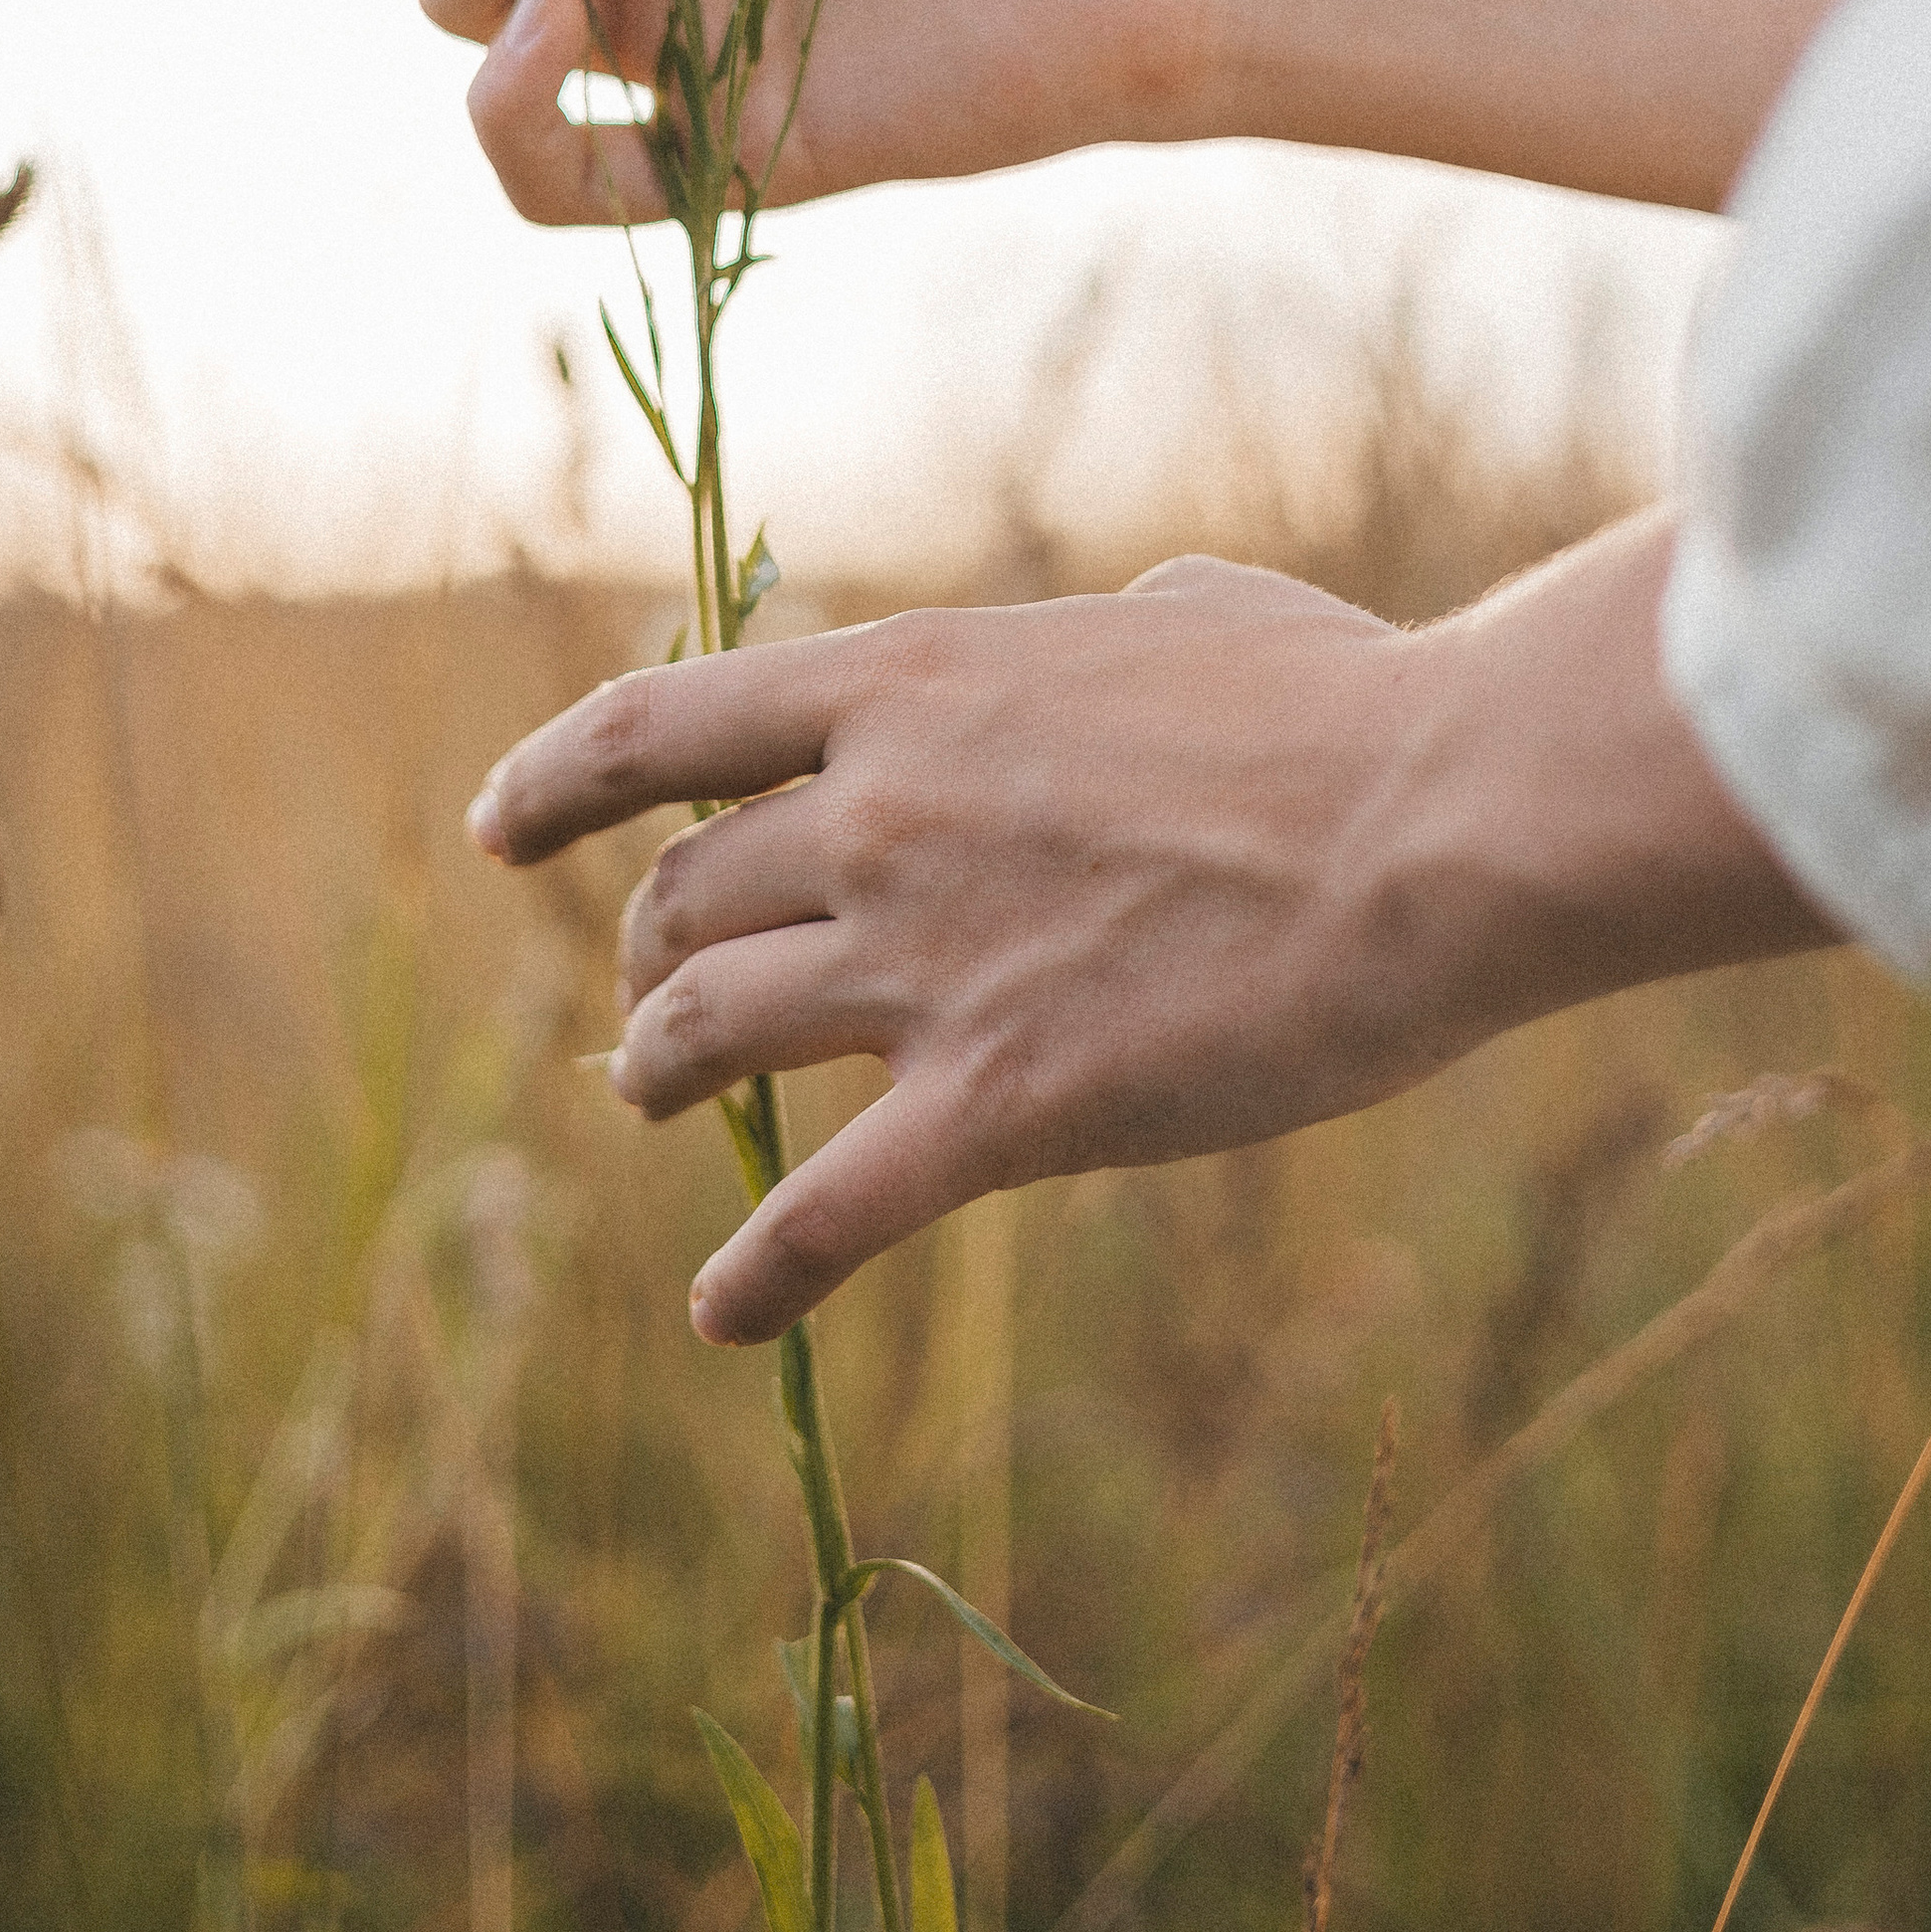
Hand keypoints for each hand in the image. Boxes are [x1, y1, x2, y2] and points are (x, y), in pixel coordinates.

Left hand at [464, 515, 1826, 1339]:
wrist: (1430, 825)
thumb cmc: (1346, 705)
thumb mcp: (1194, 615)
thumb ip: (1110, 630)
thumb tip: (1120, 628)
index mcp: (912, 685)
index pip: (661, 727)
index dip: (556, 782)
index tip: (500, 827)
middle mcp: (879, 816)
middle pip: (682, 901)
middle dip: (651, 954)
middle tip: (656, 999)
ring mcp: (924, 965)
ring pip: (704, 1036)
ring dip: (656, 1074)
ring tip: (651, 1096)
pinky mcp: (995, 1108)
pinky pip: (820, 1215)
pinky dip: (754, 1273)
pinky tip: (721, 1315)